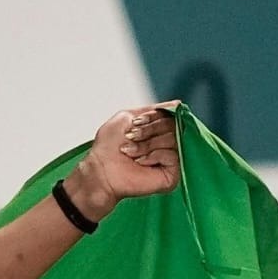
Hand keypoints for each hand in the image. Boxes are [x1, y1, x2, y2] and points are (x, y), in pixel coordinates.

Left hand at [67, 101, 181, 219]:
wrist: (99, 171)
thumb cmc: (108, 148)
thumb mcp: (126, 117)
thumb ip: (152, 109)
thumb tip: (178, 104)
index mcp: (158, 131)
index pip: (170, 115)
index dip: (153, 117)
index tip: (135, 123)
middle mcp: (166, 144)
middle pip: (174, 125)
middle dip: (148, 130)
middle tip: (130, 138)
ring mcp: (171, 159)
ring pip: (173, 139)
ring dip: (147, 144)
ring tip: (130, 152)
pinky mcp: (172, 174)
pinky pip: (172, 155)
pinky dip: (153, 156)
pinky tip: (140, 163)